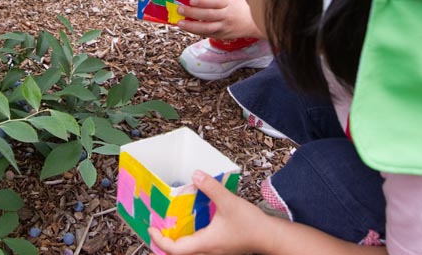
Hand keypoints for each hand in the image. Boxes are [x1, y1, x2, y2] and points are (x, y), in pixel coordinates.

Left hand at [148, 170, 270, 254]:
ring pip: (189, 251)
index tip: (151, 228)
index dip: (160, 240)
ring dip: (177, 242)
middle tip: (157, 228)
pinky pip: (198, 248)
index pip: (175, 250)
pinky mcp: (220, 248)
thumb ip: (211, 188)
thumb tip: (195, 174)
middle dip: (164, 243)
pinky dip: (189, 239)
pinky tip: (191, 225)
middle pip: (179, 254)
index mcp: (205, 244)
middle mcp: (207, 251)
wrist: (269, 237)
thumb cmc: (251, 225)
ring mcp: (214, 251)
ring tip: (169, 226)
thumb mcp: (229, 202)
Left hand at [176, 0, 262, 39]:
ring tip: (180, 23)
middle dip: (192, 13)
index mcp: (227, 2)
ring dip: (192, 26)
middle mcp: (226, 15)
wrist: (253, 23)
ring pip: (207, 28)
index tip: (191, 0)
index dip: (202, 2)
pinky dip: (197, 32)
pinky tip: (188, 28)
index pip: (214, 2)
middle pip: (208, 15)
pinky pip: (207, 34)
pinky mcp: (221, 35)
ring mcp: (223, 27)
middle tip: (180, 9)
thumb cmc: (240, 5)